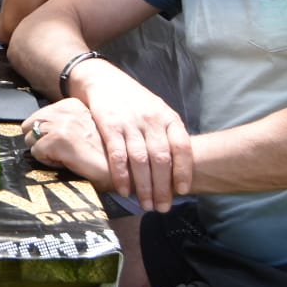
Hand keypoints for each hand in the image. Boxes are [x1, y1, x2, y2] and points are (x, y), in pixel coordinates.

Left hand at [22, 98, 111, 188]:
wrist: (122, 168)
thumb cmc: (106, 153)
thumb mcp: (85, 128)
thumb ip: (66, 124)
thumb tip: (42, 130)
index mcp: (71, 104)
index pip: (39, 116)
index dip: (47, 133)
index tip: (63, 143)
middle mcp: (65, 110)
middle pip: (30, 125)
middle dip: (40, 140)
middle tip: (60, 152)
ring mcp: (61, 123)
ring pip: (31, 138)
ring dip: (44, 151)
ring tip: (65, 157)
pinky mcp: (58, 139)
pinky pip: (36, 152)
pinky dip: (47, 161)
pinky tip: (66, 163)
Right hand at [75, 61, 191, 211]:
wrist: (102, 79)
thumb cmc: (134, 101)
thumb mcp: (157, 111)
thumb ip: (167, 135)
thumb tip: (178, 169)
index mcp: (168, 117)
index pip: (182, 147)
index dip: (184, 171)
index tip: (183, 191)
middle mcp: (151, 119)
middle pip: (161, 159)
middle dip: (163, 188)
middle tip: (163, 208)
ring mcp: (130, 122)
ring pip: (141, 160)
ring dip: (144, 187)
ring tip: (146, 205)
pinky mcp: (108, 125)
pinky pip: (117, 155)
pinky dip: (121, 176)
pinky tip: (123, 190)